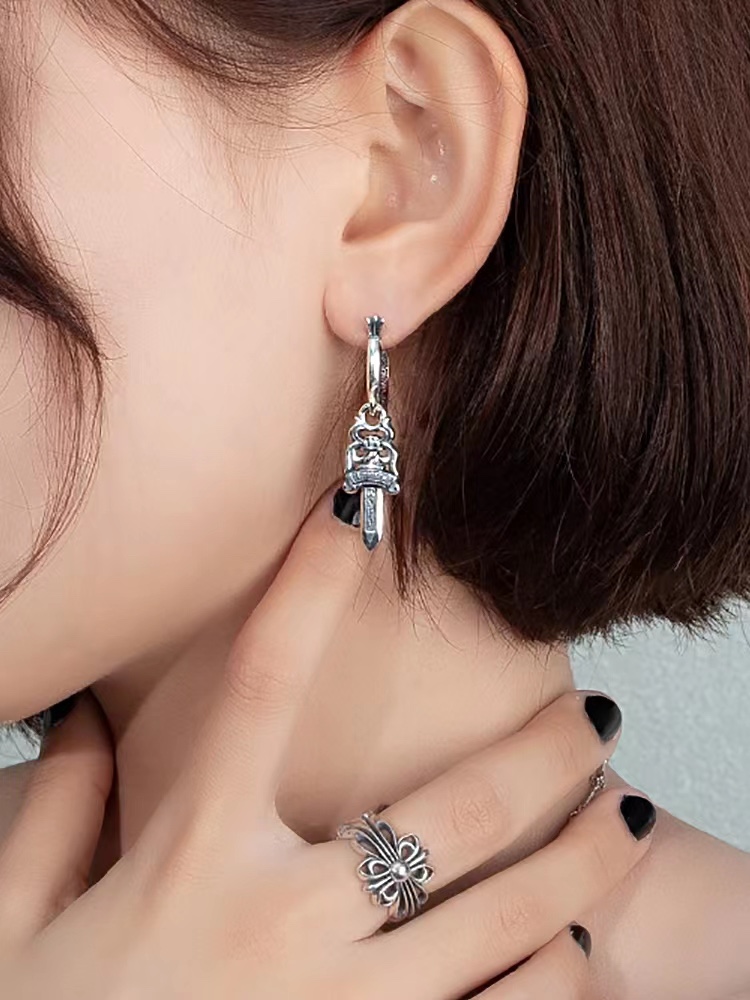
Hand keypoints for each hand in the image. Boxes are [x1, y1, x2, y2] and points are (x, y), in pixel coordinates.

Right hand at [0, 486, 655, 998]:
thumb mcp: (13, 923)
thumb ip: (52, 812)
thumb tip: (79, 720)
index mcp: (194, 860)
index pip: (263, 679)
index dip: (312, 578)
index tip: (361, 496)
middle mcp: (286, 927)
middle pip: (450, 814)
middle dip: (542, 752)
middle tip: (595, 711)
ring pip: (509, 924)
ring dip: (583, 860)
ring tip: (628, 814)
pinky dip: (554, 978)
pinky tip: (571, 945)